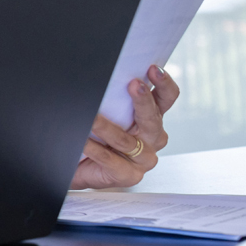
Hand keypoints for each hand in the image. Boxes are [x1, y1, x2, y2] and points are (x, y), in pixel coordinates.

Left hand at [72, 64, 179, 188]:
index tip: (153, 69)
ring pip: (127, 140)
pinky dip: (95, 148)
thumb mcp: (107, 113)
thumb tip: (104, 74)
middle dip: (143, 100)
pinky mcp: (129, 176)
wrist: (79, 166)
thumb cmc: (95, 136)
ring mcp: (143, 159)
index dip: (163, 84)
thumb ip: (114, 98)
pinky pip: (110, 159)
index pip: (166, 99)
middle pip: (153, 119)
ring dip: (108, 127)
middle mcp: (152, 139)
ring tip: (93, 117)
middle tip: (134, 85)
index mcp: (151, 119)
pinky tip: (84, 141)